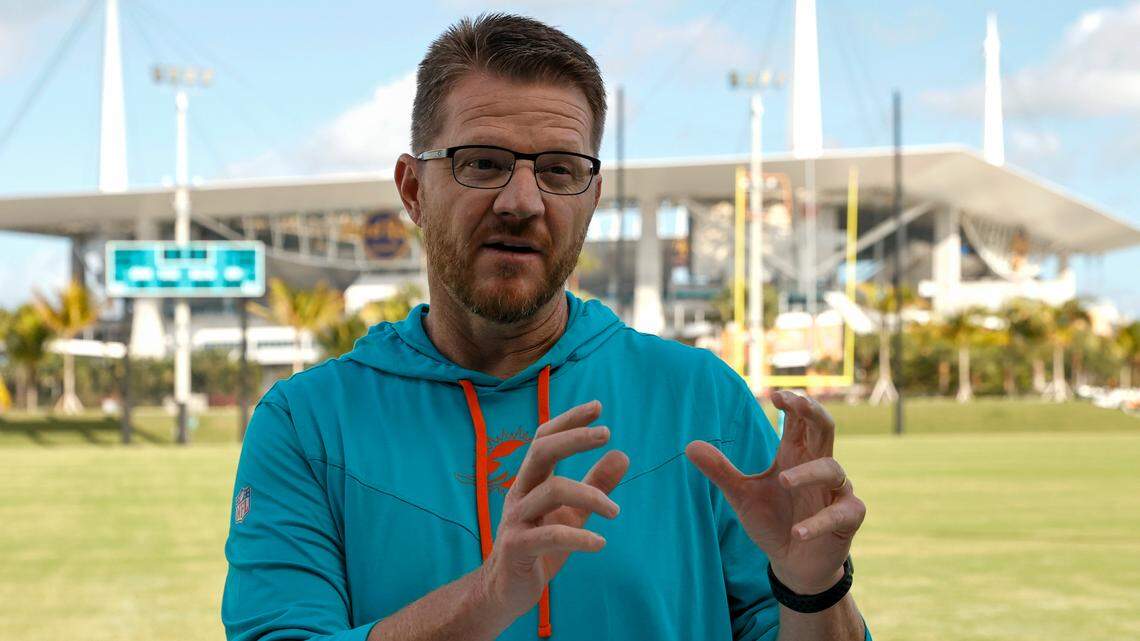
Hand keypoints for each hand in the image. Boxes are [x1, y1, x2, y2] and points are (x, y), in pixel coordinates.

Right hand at [479, 400, 629, 618]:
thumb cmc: (539, 547)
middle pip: (541, 451)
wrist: (506, 591)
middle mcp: (520, 493)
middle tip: (606, 433)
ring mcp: (516, 519)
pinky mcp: (517, 547)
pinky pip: (551, 535)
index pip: (545, 439)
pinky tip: (600, 543)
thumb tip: (622, 455)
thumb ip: (595, 485)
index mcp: (531, 481)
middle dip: (573, 437)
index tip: (598, 406)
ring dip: (590, 496)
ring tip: (616, 512)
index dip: (569, 420)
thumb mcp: (572, 513)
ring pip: (552, 490)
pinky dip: (579, 538)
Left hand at [685, 390, 865, 594]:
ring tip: (783, 480)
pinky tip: (798, 532)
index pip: (800, 420)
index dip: (793, 403)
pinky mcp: (847, 518)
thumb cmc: (773, 521)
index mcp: (795, 455)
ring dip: (808, 473)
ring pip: (831, 470)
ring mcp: (837, 491)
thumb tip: (689, 445)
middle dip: (813, 413)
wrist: (793, 562)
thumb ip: (720, 471)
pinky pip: (839, 514)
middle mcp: (819, 466)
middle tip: (796, 403)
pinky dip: (818, 522)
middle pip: (824, 429)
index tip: (775, 395)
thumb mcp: (742, 495)